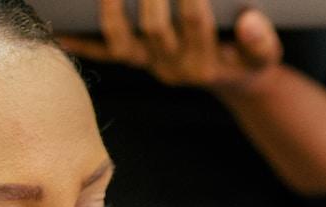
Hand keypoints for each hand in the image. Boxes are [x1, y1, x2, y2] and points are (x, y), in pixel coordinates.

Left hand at [61, 0, 282, 91]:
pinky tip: (61, 31)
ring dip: (110, 11)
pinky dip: (81, 42)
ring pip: (122, 43)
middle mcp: (173, 67)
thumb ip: (261, 40)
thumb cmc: (247, 55)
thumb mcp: (264, 52)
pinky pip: (102, 54)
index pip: (195, 20)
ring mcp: (149, 64)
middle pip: (154, 28)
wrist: (232, 76)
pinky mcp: (133, 60)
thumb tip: (250, 22)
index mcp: (206, 64)